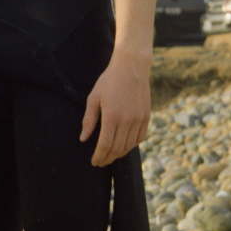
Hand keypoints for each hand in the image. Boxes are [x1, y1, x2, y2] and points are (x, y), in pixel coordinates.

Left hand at [80, 52, 149, 166]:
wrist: (131, 68)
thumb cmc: (108, 82)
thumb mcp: (93, 98)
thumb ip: (89, 120)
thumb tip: (83, 138)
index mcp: (112, 116)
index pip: (105, 145)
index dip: (99, 156)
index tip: (94, 162)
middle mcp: (127, 120)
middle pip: (117, 148)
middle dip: (108, 158)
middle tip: (101, 162)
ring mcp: (139, 119)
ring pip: (129, 145)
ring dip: (119, 154)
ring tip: (111, 156)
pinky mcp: (147, 117)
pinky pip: (140, 138)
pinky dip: (132, 145)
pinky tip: (124, 146)